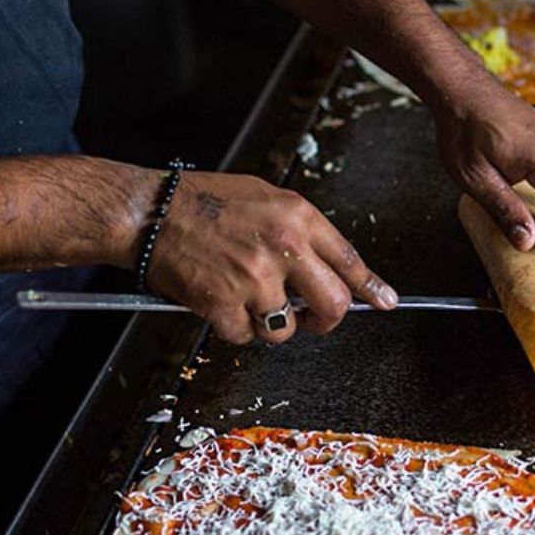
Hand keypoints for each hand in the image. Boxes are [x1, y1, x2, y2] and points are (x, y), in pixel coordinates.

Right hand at [139, 171, 395, 343]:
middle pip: (333, 305)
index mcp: (298, 218)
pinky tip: (221, 301)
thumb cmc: (204, 201)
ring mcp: (254, 279)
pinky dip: (234, 327)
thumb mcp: (266, 197)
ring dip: (271, 325)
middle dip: (326, 320)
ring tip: (249, 299)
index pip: (350, 261)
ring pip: (286, 329)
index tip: (385, 301)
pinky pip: (244, 336)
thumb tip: (330, 263)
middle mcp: (283, 248)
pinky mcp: (223, 303)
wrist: (149, 210)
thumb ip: (301, 230)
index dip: (372, 288)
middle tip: (312, 319)